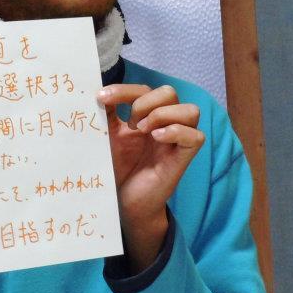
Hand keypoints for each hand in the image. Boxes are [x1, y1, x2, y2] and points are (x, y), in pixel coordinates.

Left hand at [97, 84, 204, 272]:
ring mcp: (176, 142)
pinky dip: (177, 132)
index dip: (124, 89)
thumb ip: (107, 113)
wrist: (124, 203)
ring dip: (163, 114)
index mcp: (148, 116)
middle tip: (130, 123)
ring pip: (190, 111)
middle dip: (146, 101)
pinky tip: (156, 138)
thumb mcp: (108, 136)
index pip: (145, 89)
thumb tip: (96, 90)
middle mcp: (166, 125)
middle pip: (170, 92)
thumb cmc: (119, 168)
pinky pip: (196, 137)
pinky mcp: (183, 159)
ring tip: (143, 130)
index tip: (101, 98)